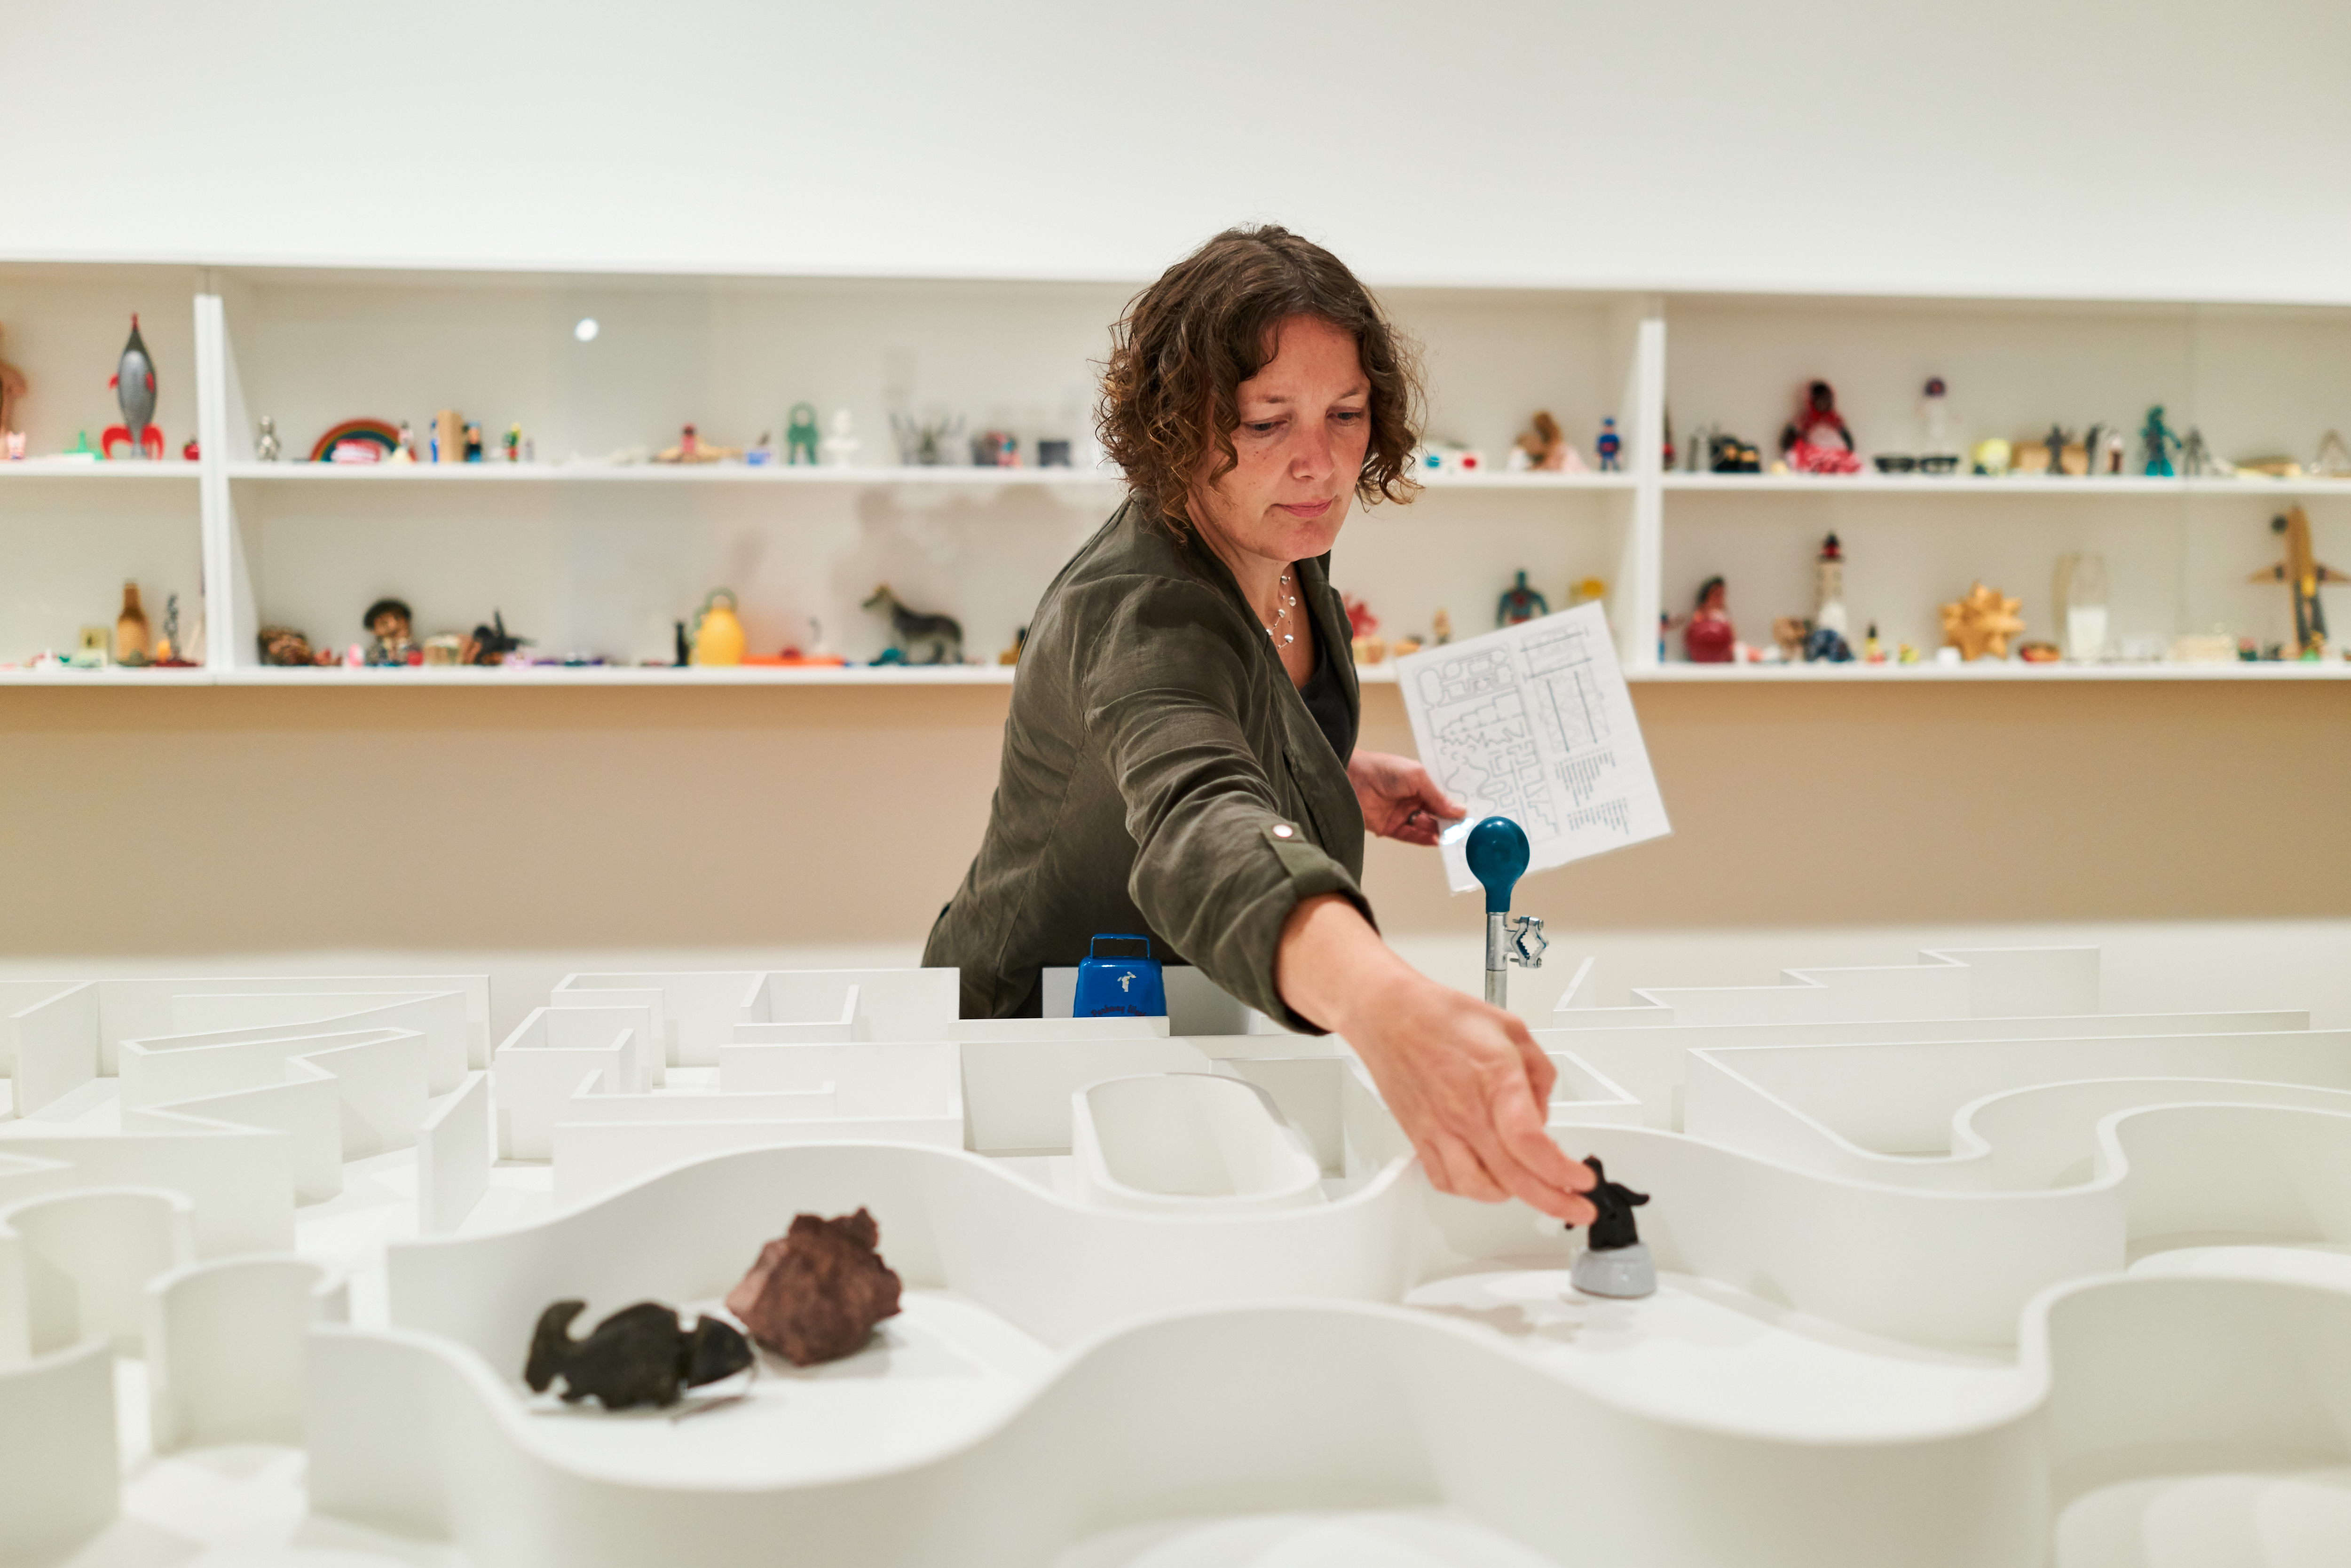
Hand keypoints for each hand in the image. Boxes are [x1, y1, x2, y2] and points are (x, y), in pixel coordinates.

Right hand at [1343, 969, 1596, 1221]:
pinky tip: (1485, 1180)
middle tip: (1576, 1207)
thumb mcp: (1511, 1028)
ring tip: (1529, 1189)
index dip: (1562, 1172)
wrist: (1387, 1014)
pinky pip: (1444, 1180)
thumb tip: (1543, 1110)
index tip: (1581, 1180)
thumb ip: (1538, 1071)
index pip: (1531, 1143)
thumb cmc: (1441, 1015)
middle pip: (1513, 1176)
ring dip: (1511, 1196)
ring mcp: (1439, 1128)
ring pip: (1477, 1188)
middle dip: (1554, 1201)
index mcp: (1494, 1080)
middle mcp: (1465, 1111)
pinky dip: (1469, 1190)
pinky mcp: (1419, 1136)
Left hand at [1347, 750, 1464, 845]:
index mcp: (1418, 782)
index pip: (1441, 795)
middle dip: (1449, 819)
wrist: (1350, 778)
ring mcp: (1400, 813)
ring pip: (1425, 826)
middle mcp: (1411, 798)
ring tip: (1454, 834)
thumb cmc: (1381, 769)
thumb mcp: (1416, 776)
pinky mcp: (1389, 827)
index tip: (1469, 812)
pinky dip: (1424, 839)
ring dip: (1439, 830)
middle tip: (1465, 826)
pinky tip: (1437, 840)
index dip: (1454, 803)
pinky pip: (1411, 836)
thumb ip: (1437, 796)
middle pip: (1435, 812)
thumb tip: (1458, 810)